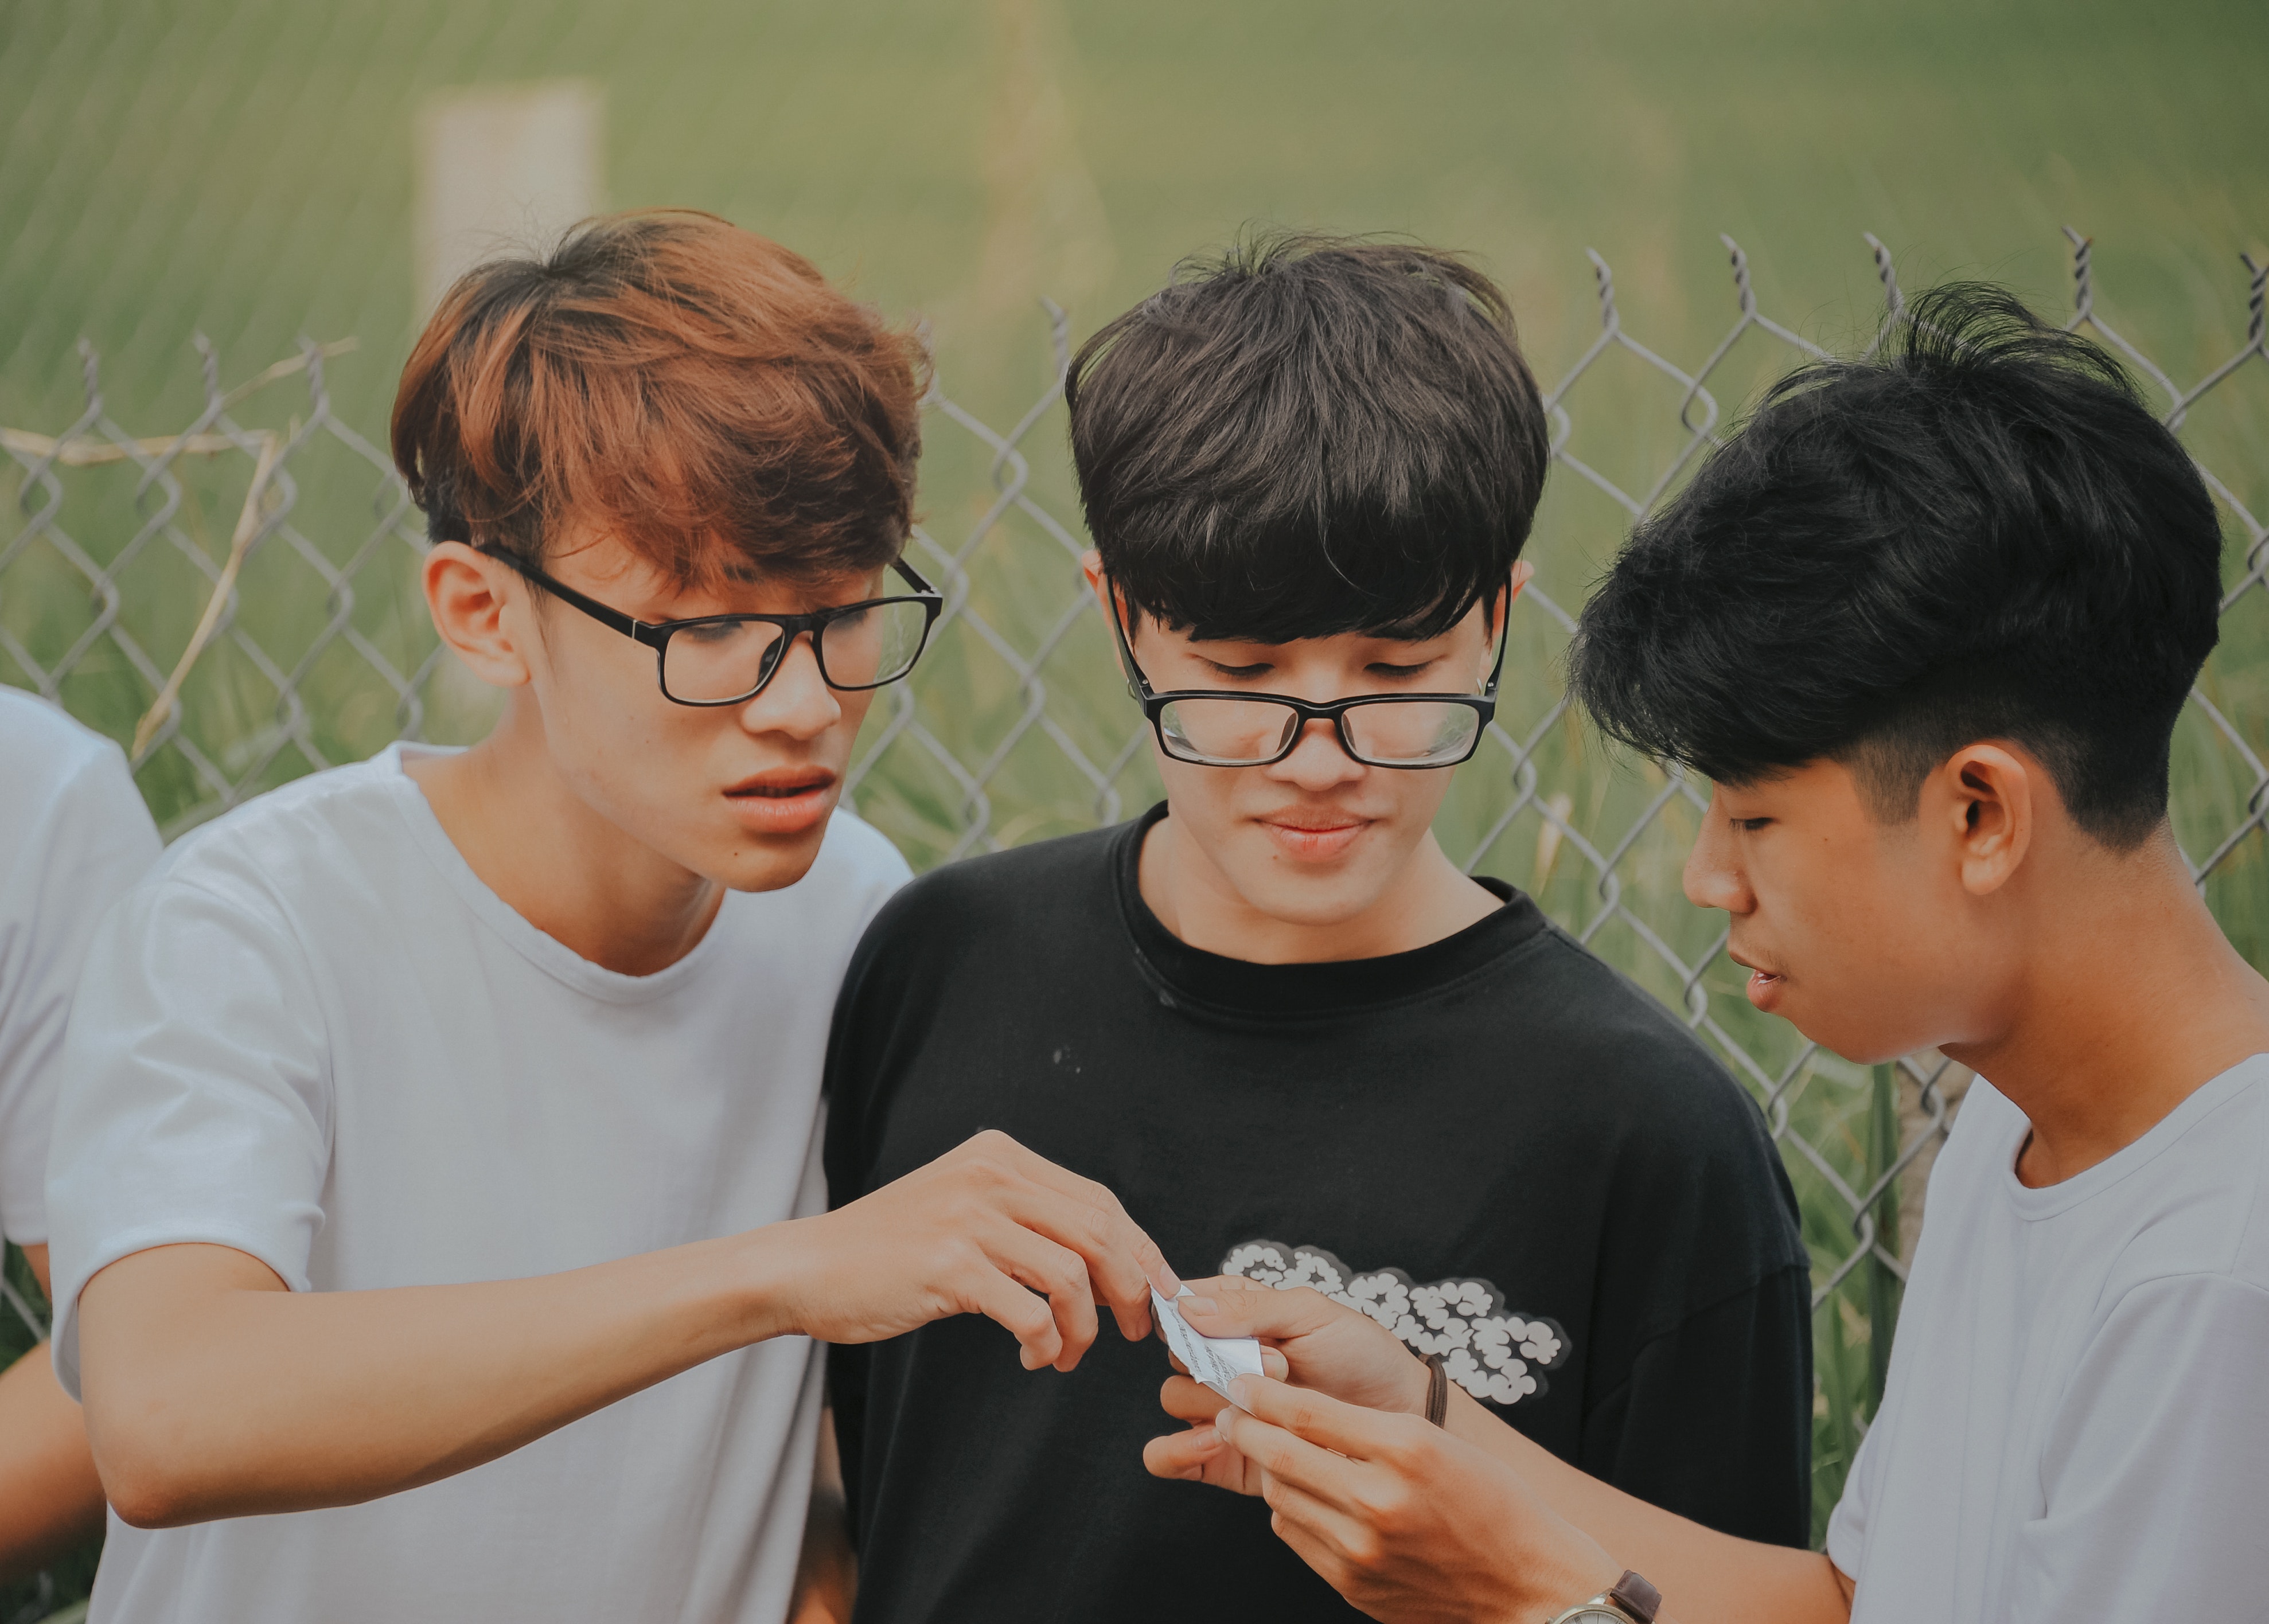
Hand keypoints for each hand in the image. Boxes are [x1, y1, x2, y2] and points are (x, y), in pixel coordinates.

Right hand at [770, 1130, 1175, 1370]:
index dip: (1141, 1251)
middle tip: (1133, 1332)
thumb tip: (1107, 1265)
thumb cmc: (888, 1251)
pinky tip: (1033, 1356)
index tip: (1160, 1293)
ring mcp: (969, 1217)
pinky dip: (1046, 1343)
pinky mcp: (949, 1264)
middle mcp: (990, 1175)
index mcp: (1000, 1156)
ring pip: (1072, 1275)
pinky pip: (1031, 1312)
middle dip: (1132, 1291)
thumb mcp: (963, 1209)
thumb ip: (1027, 1221)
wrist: (807, 1267)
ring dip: (1084, 1329)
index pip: (1100, 1201)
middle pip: (1100, 1233)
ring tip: (1066, 1354)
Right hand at [1145, 1276, 1429, 1488]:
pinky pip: (1168, 1457)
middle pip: (1177, 1354)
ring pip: (1173, 1400)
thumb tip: (1186, 1306)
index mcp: (1238, 1315)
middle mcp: (1223, 1360)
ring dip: (1204, 1401)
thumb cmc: (1361, 1356)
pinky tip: (1214, 1442)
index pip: (1183, 1304)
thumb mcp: (1312, 1314)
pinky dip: (1176, 1451)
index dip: (1190, 1313)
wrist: (1398, 1418)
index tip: (1217, 1324)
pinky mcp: (1223, 1456)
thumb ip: (1249, 1308)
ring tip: (1253, 1411)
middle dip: (1216, 1360)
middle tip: (1274, 1369)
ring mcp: (1222, 1408)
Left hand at [1210, 1372, 1622, 1623]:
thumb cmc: (1492, 1503)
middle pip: (1281, 1454)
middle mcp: (1378, 1500)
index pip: (1307, 1411)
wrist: (1527, 1585)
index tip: (1242, 1379)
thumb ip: (1366, 1426)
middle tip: (1229, 1410)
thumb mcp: (1437, 1441)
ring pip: (1282, 1497)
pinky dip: (1292, 1510)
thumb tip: (1294, 1414)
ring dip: (1268, 1470)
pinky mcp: (1353, 1584)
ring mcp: (1362, 1549)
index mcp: (1405, 1449)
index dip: (1263, 1391)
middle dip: (1245, 1426)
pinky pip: (1297, 1537)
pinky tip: (1303, 1495)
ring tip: (1267, 1450)